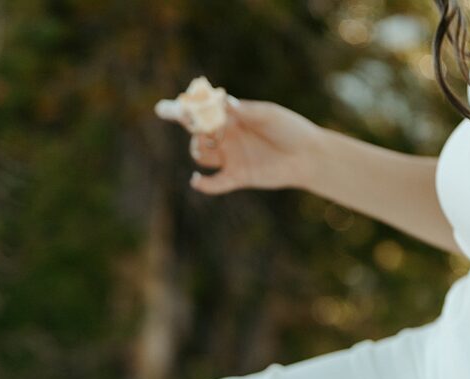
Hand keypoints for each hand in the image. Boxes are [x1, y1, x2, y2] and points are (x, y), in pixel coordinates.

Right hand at [158, 96, 320, 194]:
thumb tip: (224, 103)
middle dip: (191, 129)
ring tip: (207, 144)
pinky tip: (197, 180)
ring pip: (201, 155)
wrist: (307, 155)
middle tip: (197, 124)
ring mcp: (231, 157)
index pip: (202, 112)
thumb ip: (245, 111)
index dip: (181, 111)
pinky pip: (215, 183)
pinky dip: (204, 184)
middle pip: (196, 133)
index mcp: (232, 117)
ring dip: (198, 150)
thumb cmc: (289, 129)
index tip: (162, 109)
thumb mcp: (267, 115)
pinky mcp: (237, 177)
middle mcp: (227, 137)